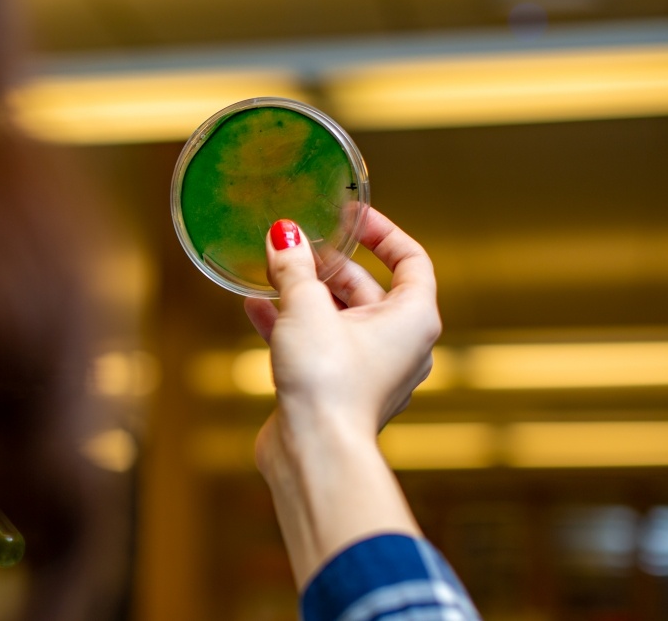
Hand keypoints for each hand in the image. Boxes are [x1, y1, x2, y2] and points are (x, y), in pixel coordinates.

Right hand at [243, 207, 439, 443]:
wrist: (314, 451)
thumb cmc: (328, 382)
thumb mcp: (306, 308)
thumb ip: (295, 267)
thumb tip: (285, 235)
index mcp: (413, 319)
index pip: (411, 260)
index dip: (384, 232)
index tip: (352, 216)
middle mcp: (399, 344)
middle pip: (368, 288)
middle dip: (329, 264)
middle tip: (297, 244)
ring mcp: (368, 369)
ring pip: (338, 317)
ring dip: (304, 294)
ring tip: (271, 271)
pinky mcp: (337, 388)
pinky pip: (318, 344)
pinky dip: (291, 324)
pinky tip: (254, 308)